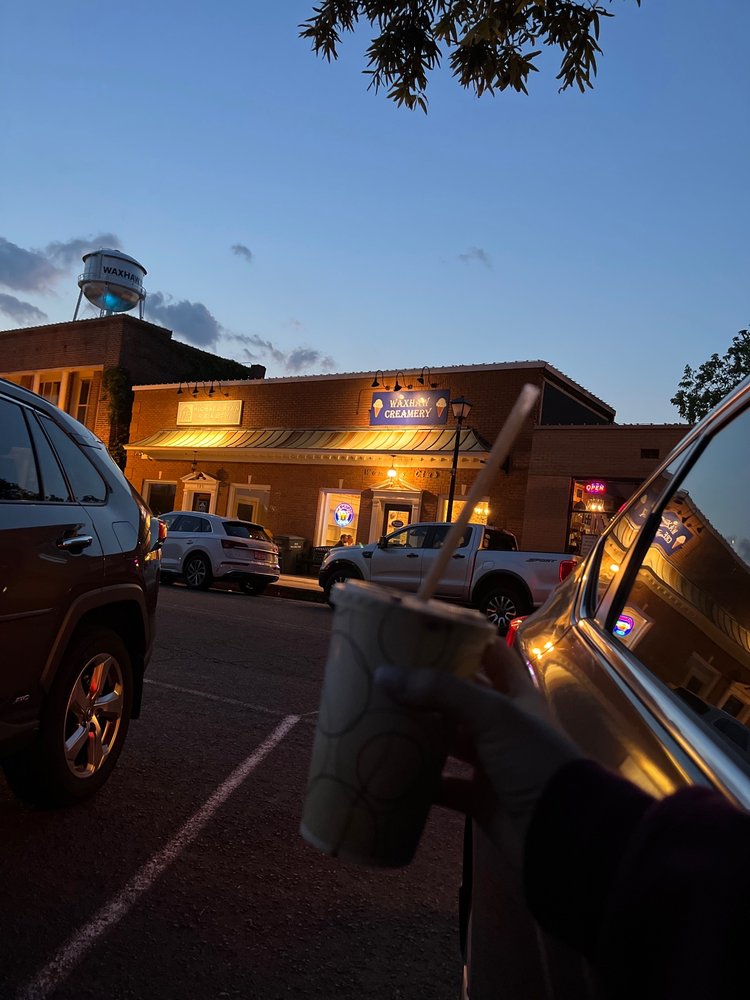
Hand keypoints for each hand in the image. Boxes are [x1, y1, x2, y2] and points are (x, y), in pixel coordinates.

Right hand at [375, 638, 582, 868]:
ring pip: (449, 741)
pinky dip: (420, 782)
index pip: (490, 654)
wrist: (563, 832)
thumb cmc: (535, 760)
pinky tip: (391, 772)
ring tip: (378, 718)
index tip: (422, 631)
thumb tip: (384, 673)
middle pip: (461, 697)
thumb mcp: (494, 715)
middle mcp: (503, 724)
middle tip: (384, 675)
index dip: (463, 639)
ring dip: (420, 732)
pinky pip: (443, 786)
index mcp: (516, 694)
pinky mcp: (479, 798)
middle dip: (427, 687)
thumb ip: (442, 692)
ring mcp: (491, 762)